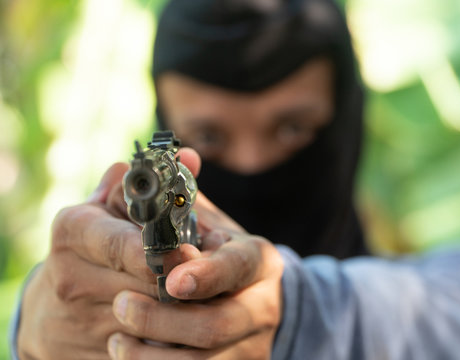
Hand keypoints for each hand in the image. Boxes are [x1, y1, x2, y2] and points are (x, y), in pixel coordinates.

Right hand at [16, 149, 201, 359]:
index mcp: (74, 231)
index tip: (191, 255)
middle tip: (205, 274)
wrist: (51, 312)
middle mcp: (71, 276)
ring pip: (152, 319)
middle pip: (146, 284)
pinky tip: (180, 322)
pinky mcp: (94, 352)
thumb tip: (191, 158)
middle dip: (180, 280)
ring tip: (197, 294)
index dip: (163, 252)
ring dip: (181, 308)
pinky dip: (170, 335)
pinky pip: (147, 346)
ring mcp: (82, 320)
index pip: (125, 244)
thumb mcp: (109, 208)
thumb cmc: (91, 246)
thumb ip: (151, 184)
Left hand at [106, 193, 283, 358]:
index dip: (207, 274)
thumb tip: (181, 155)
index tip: (170, 281)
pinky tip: (129, 356)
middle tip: (120, 307)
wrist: (255, 302)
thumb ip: (190, 197)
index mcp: (258, 260)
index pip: (239, 266)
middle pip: (218, 324)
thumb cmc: (222, 256)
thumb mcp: (213, 225)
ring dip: (155, 354)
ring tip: (116, 339)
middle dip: (164, 320)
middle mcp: (263, 304)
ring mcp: (254, 343)